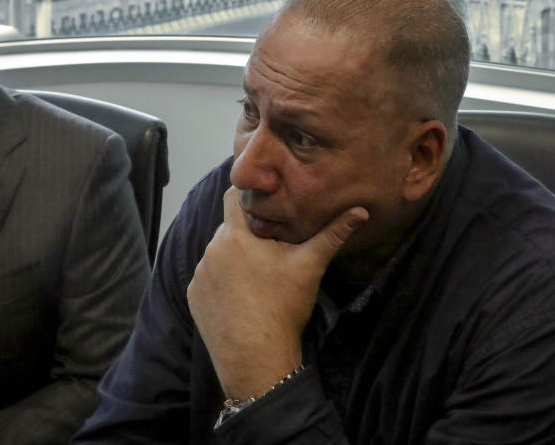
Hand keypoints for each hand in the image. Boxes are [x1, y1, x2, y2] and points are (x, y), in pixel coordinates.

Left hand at [187, 187, 367, 400]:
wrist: (257, 359)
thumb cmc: (283, 307)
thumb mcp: (310, 266)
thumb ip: (333, 234)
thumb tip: (360, 211)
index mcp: (235, 236)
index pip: (233, 197)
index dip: (250, 197)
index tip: (268, 205)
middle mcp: (210, 250)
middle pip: (229, 227)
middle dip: (248, 232)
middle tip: (272, 245)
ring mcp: (199, 275)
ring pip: (218, 252)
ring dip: (234, 256)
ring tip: (258, 273)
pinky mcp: (194, 297)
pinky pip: (208, 277)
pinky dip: (222, 279)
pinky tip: (242, 293)